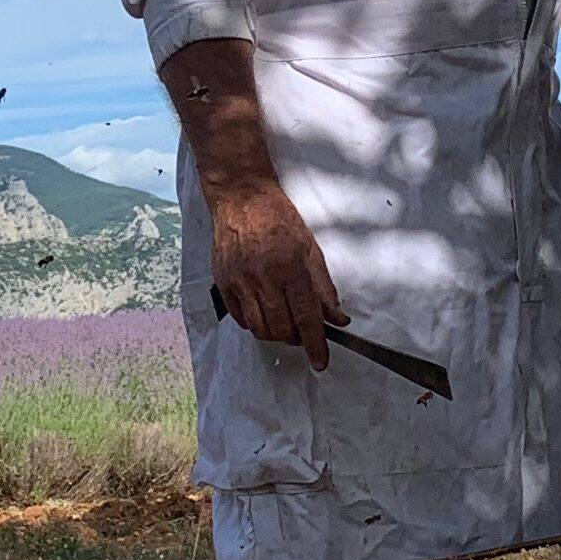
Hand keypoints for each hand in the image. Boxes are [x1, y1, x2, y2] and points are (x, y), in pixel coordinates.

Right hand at [208, 176, 343, 369]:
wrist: (241, 197)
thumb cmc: (278, 217)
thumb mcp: (310, 247)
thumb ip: (324, 287)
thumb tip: (337, 317)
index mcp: (289, 267)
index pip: (306, 317)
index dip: (315, 345)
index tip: (321, 361)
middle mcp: (262, 277)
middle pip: (281, 329)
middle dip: (295, 338)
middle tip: (303, 330)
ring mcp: (239, 281)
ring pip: (259, 329)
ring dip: (276, 334)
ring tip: (284, 321)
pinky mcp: (223, 283)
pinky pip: (240, 319)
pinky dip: (255, 324)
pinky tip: (264, 311)